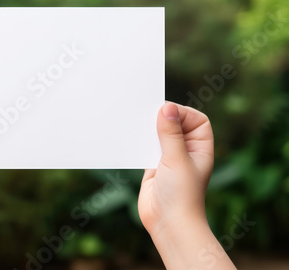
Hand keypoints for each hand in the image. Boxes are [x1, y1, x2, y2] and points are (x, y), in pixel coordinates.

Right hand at [138, 102, 234, 268]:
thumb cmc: (182, 195)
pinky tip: (130, 138)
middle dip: (161, 118)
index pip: (195, 119)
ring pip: (158, 134)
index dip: (182, 112)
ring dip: (148, 130)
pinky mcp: (153, 165)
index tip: (165, 110)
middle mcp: (186, 150)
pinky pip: (145, 146)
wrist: (168, 224)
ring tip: (136, 124)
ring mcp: (169, 157)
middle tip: (146, 113)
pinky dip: (139, 141)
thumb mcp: (177, 158)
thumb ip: (171, 132)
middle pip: (175, 123)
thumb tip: (167, 107)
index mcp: (201, 147)